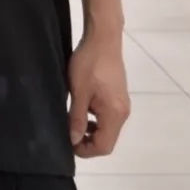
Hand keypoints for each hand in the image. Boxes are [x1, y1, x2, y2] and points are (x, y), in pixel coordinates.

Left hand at [67, 33, 130, 158]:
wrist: (103, 38)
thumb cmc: (89, 64)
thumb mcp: (79, 92)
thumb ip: (77, 118)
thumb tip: (73, 140)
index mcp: (114, 113)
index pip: (104, 146)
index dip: (85, 150)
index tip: (67, 142)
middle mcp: (122, 112)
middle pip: (107, 140)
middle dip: (87, 142)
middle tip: (68, 133)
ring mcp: (122, 104)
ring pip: (107, 130)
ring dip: (90, 131)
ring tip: (72, 122)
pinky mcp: (118, 97)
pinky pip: (107, 118)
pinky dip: (95, 120)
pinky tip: (81, 110)